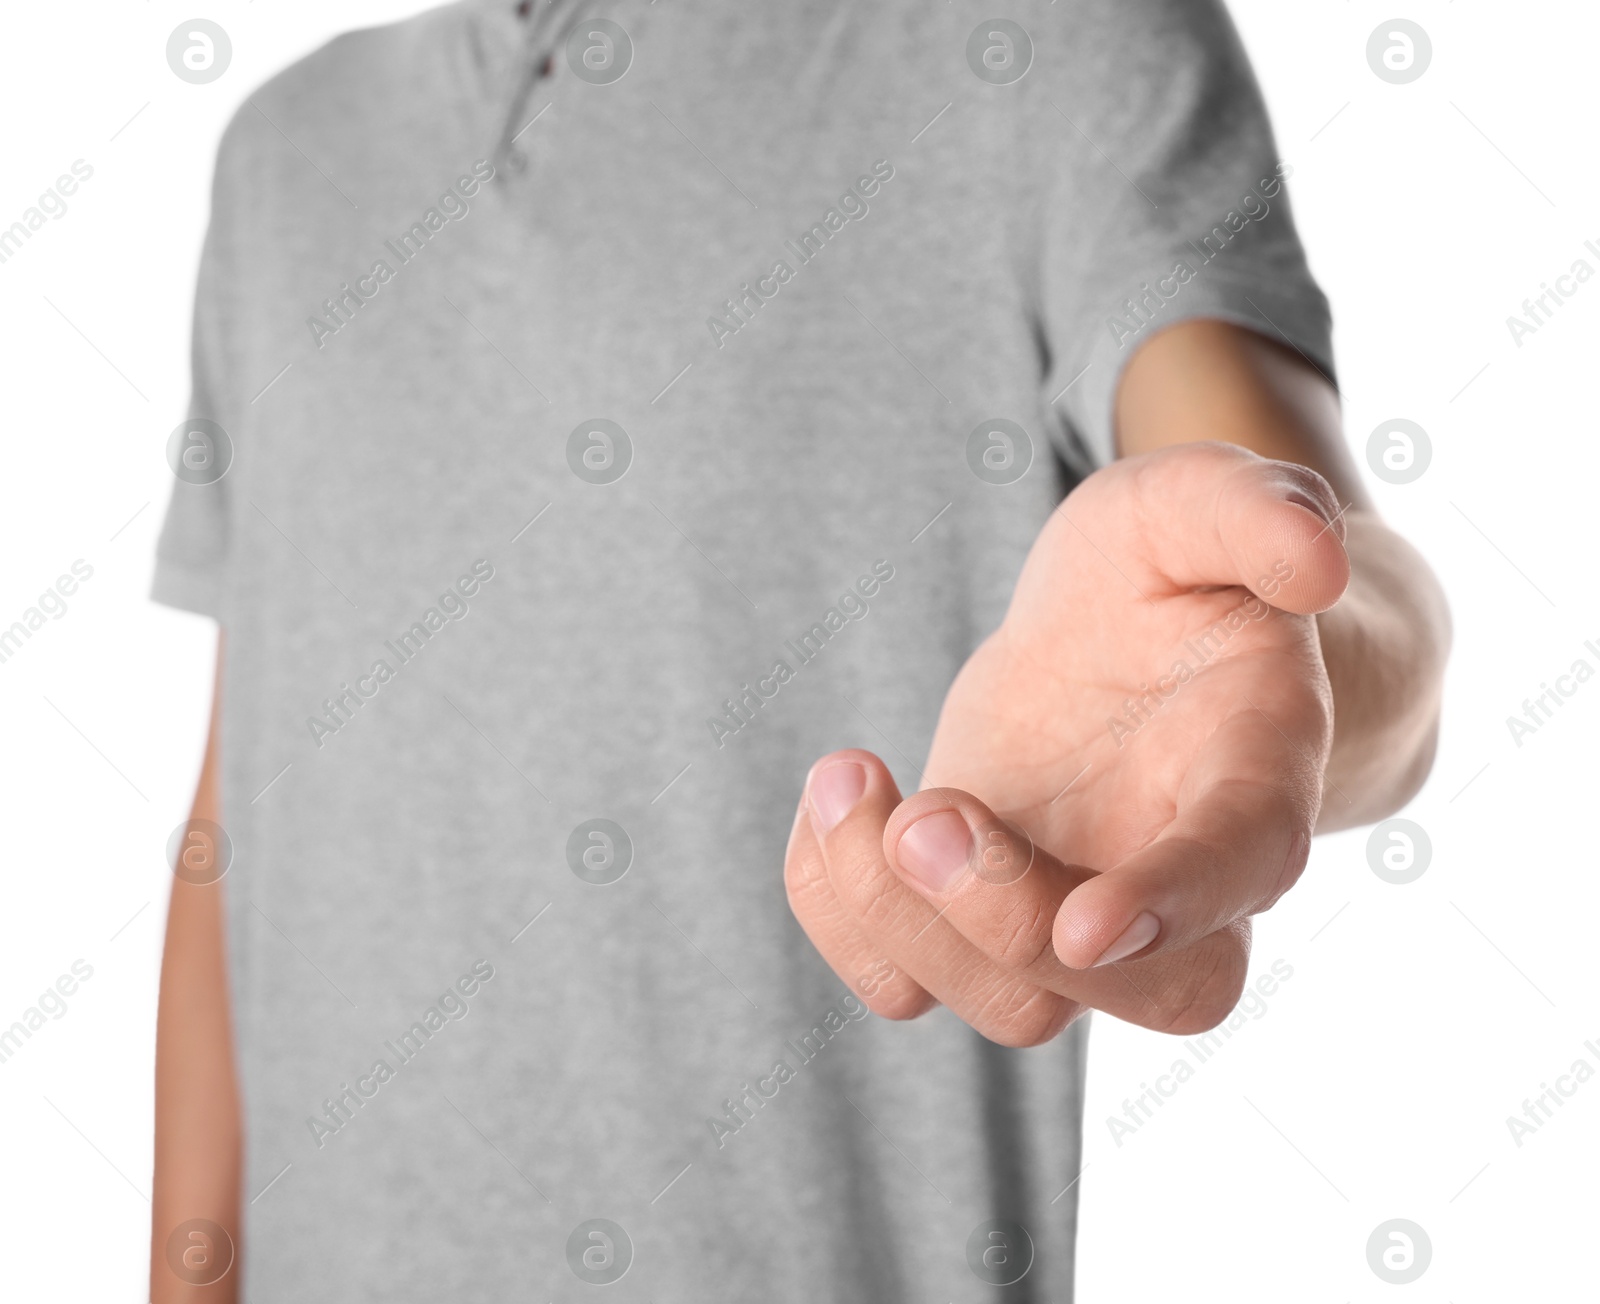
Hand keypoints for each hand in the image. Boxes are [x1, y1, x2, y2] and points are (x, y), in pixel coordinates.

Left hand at [784, 441, 1350, 1042]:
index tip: (1088, 927)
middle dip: (1008, 923)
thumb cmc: (1177, 579)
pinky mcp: (982, 914)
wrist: (1131, 640)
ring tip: (846, 777)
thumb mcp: (1200, 509)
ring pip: (1013, 1005)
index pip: (1238, 867)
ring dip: (899, 914)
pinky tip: (836, 801)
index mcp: (1254, 778)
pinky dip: (838, 912)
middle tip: (924, 815)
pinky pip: (904, 977)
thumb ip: (1258, 514)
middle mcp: (1181, 881)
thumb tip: (1314, 563)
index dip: (1172, 904)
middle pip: (1134, 991)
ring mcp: (1078, 915)